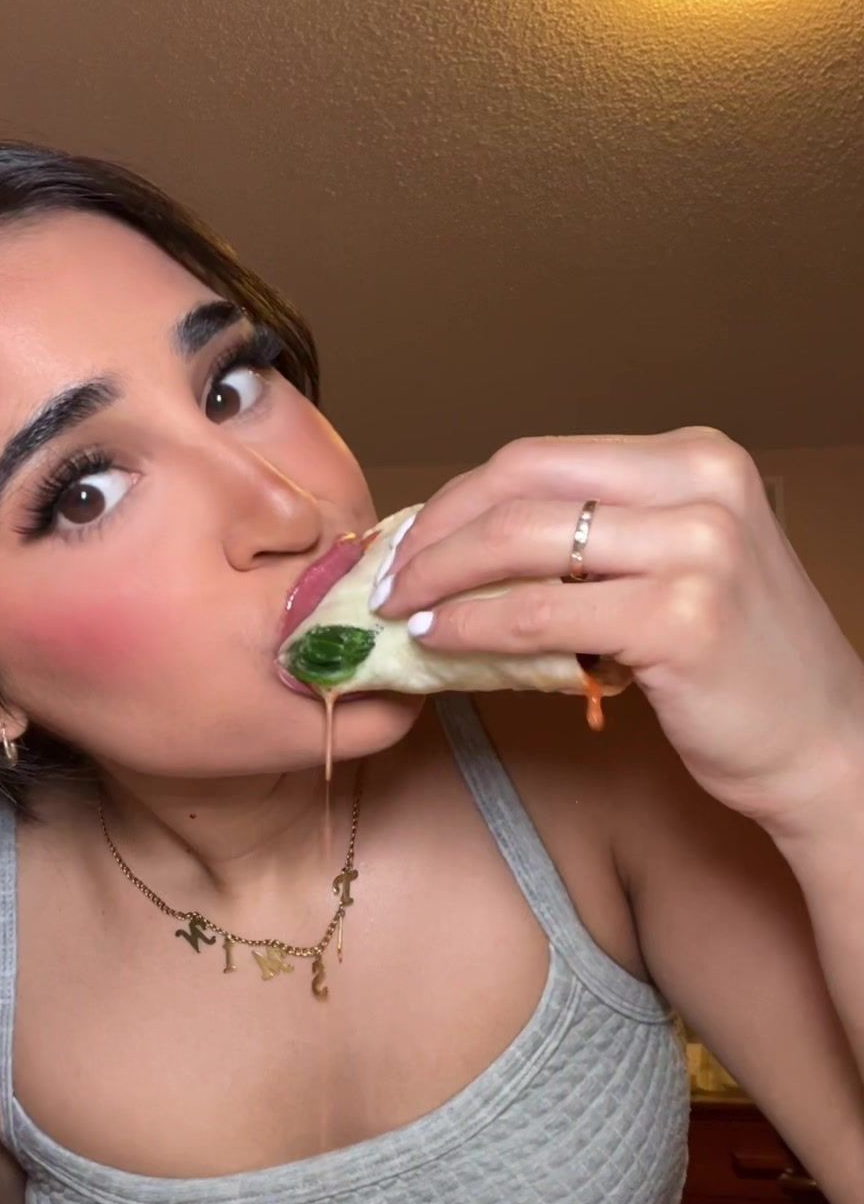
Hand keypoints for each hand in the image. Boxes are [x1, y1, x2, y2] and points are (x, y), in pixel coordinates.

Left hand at [374, 428, 863, 833]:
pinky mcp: (680, 619)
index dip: (456, 500)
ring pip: (521, 544)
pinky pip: (538, 615)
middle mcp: (701, 486)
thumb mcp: (675, 572)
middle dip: (433, 533)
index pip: (539, 459)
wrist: (824, 745)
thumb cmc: (739, 667)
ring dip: (439, 579)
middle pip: (520, 487)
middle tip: (383, 580)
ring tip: (398, 614)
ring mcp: (696, 549)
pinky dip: (472, 628)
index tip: (407, 543)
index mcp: (696, 459)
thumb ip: (591, 546)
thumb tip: (462, 551)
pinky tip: (438, 643)